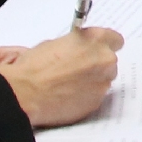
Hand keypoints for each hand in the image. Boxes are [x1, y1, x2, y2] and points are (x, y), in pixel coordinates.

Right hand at [0, 26, 120, 127]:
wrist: (25, 93)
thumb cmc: (35, 67)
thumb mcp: (55, 43)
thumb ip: (76, 44)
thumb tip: (79, 49)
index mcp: (95, 40)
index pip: (115, 40)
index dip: (104, 46)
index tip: (97, 51)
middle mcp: (104, 60)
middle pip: (109, 62)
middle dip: (96, 65)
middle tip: (77, 70)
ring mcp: (103, 82)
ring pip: (103, 80)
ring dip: (91, 82)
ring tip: (68, 85)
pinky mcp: (96, 102)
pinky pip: (95, 97)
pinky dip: (85, 97)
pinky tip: (67, 97)